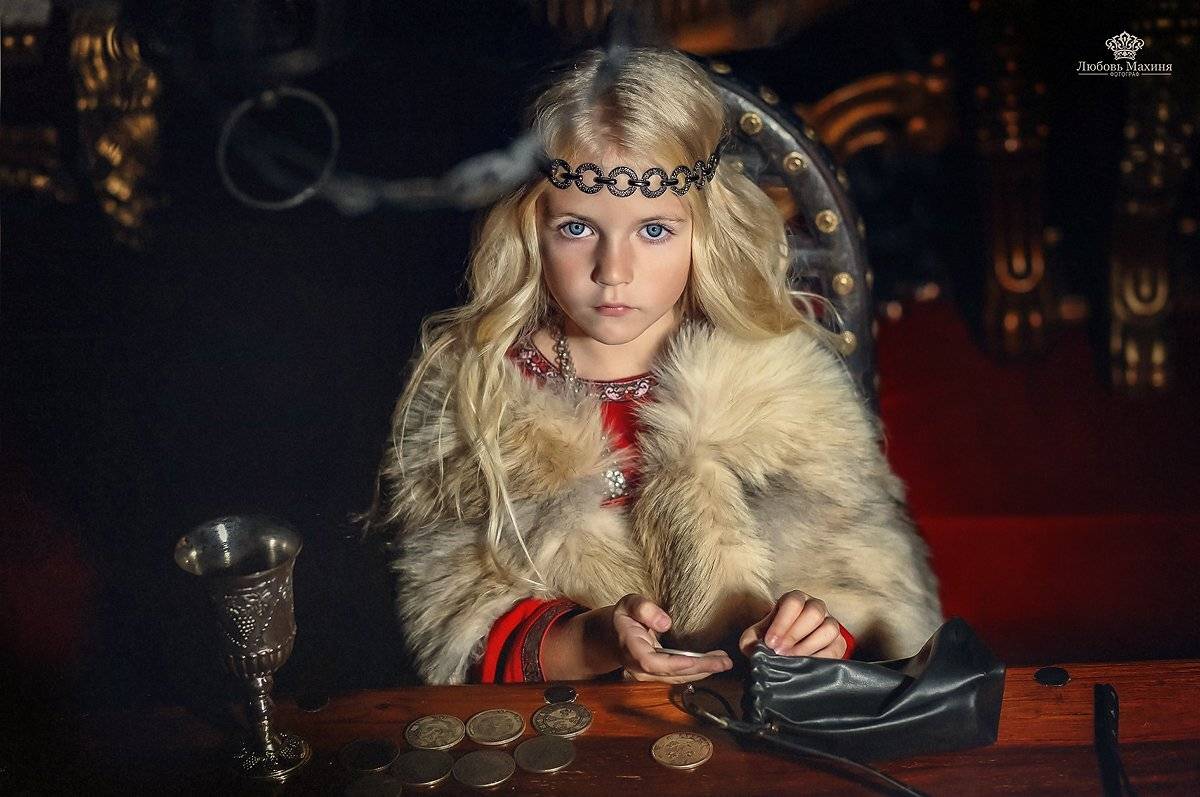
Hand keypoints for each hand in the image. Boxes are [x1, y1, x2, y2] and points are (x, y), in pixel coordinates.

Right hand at [611, 594, 732, 683]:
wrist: (611, 635)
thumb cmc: (623, 617)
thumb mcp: (628, 604)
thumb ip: (643, 608)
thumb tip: (666, 623)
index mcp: (631, 648)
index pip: (653, 663)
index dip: (677, 664)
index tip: (700, 660)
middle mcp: (639, 667)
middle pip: (671, 674)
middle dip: (700, 669)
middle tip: (724, 662)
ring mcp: (647, 674)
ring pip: (677, 678)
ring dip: (702, 672)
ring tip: (724, 662)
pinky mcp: (657, 675)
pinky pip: (678, 676)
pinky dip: (696, 671)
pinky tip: (712, 664)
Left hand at [738, 591, 845, 657]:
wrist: (785, 653)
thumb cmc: (771, 640)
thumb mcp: (755, 638)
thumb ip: (751, 641)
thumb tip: (756, 649)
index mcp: (795, 600)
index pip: (793, 602)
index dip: (782, 623)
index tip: (771, 642)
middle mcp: (815, 607)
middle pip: (814, 613)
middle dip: (795, 634)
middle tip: (780, 651)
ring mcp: (830, 623)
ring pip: (829, 628)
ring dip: (809, 646)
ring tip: (792, 660)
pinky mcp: (838, 642)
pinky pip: (836, 648)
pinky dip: (821, 658)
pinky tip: (806, 666)